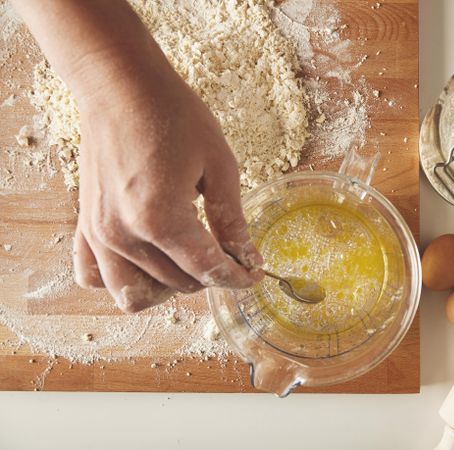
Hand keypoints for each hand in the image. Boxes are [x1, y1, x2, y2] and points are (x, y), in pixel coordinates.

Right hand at [71, 58, 262, 311]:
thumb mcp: (219, 165)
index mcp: (161, 219)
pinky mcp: (84, 226)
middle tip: (228, 252)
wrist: (121, 87)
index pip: (207, 269)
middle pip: (177, 284)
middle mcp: (123, 236)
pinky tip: (146, 259)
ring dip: (167, 286)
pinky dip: (124, 278)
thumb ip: (231, 220)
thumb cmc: (173, 116)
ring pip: (134, 294)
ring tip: (188, 260)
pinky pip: (95, 276)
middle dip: (210, 276)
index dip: (237, 276)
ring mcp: (98, 234)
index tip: (254, 274)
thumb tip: (249, 258)